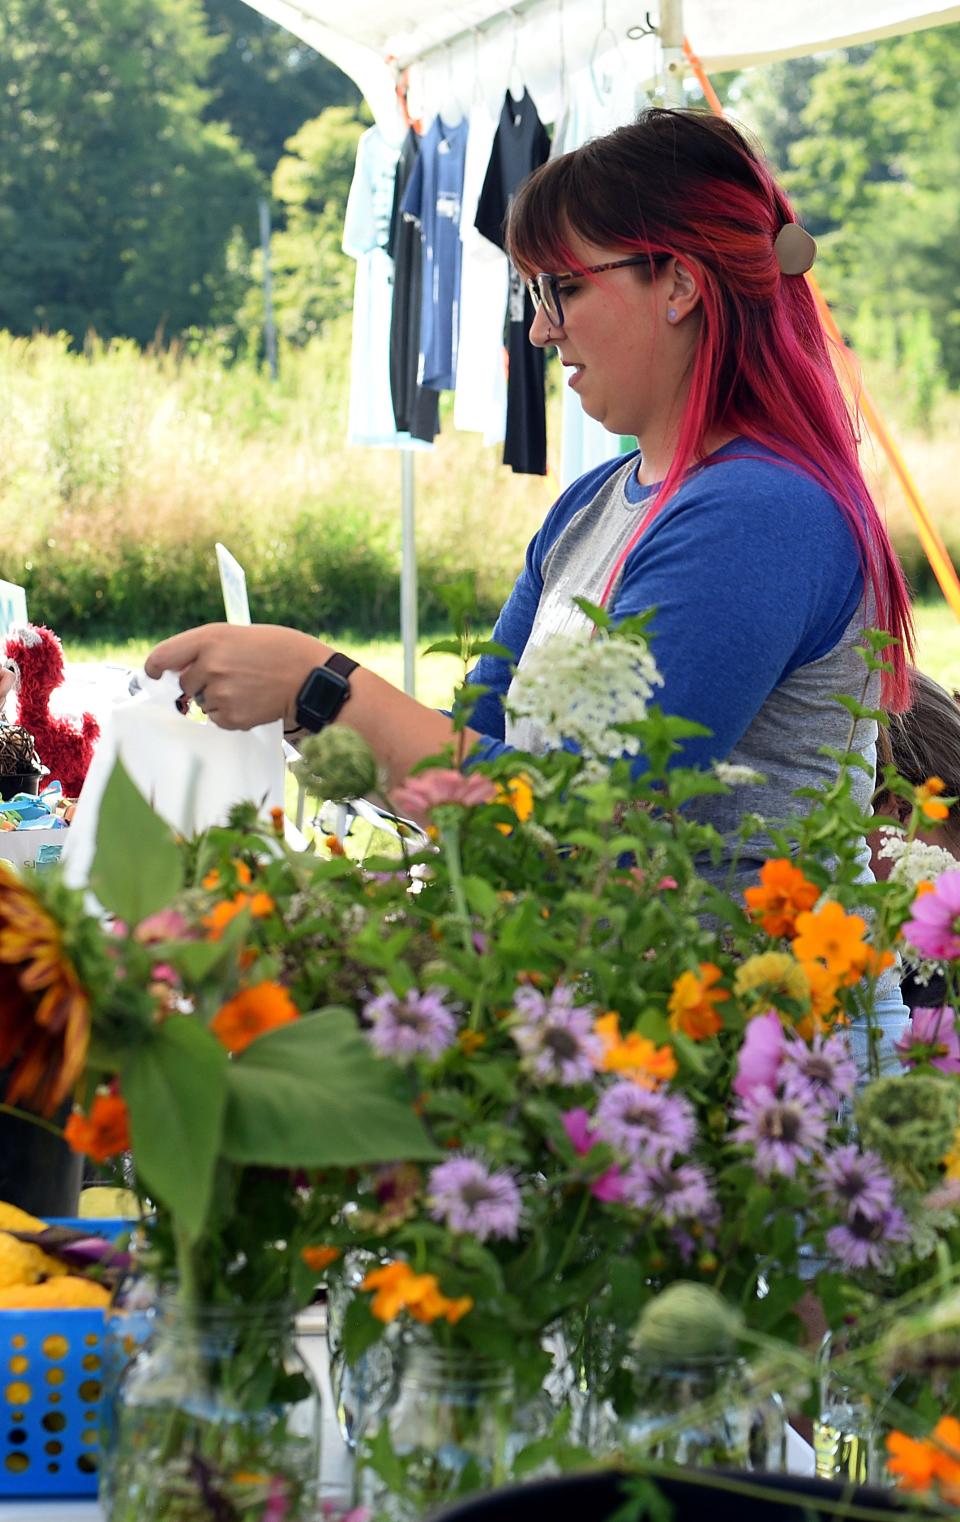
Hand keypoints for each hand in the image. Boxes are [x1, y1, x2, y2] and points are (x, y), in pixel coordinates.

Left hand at [145, 624, 327, 730]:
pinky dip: (229, 714)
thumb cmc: (279, 650)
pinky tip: (251, 701)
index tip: (154, 673)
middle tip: (230, 676)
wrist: (309, 678)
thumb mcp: (238, 635)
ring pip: (201, 702)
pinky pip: (216, 719)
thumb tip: (180, 670)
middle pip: (184, 683)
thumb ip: (207, 648)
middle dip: (200, 682)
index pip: (163, 656)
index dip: (155, 667)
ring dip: (216, 698)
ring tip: (246, 688)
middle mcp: (209, 666)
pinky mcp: (230, 717)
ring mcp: (219, 693)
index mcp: (209, 639)